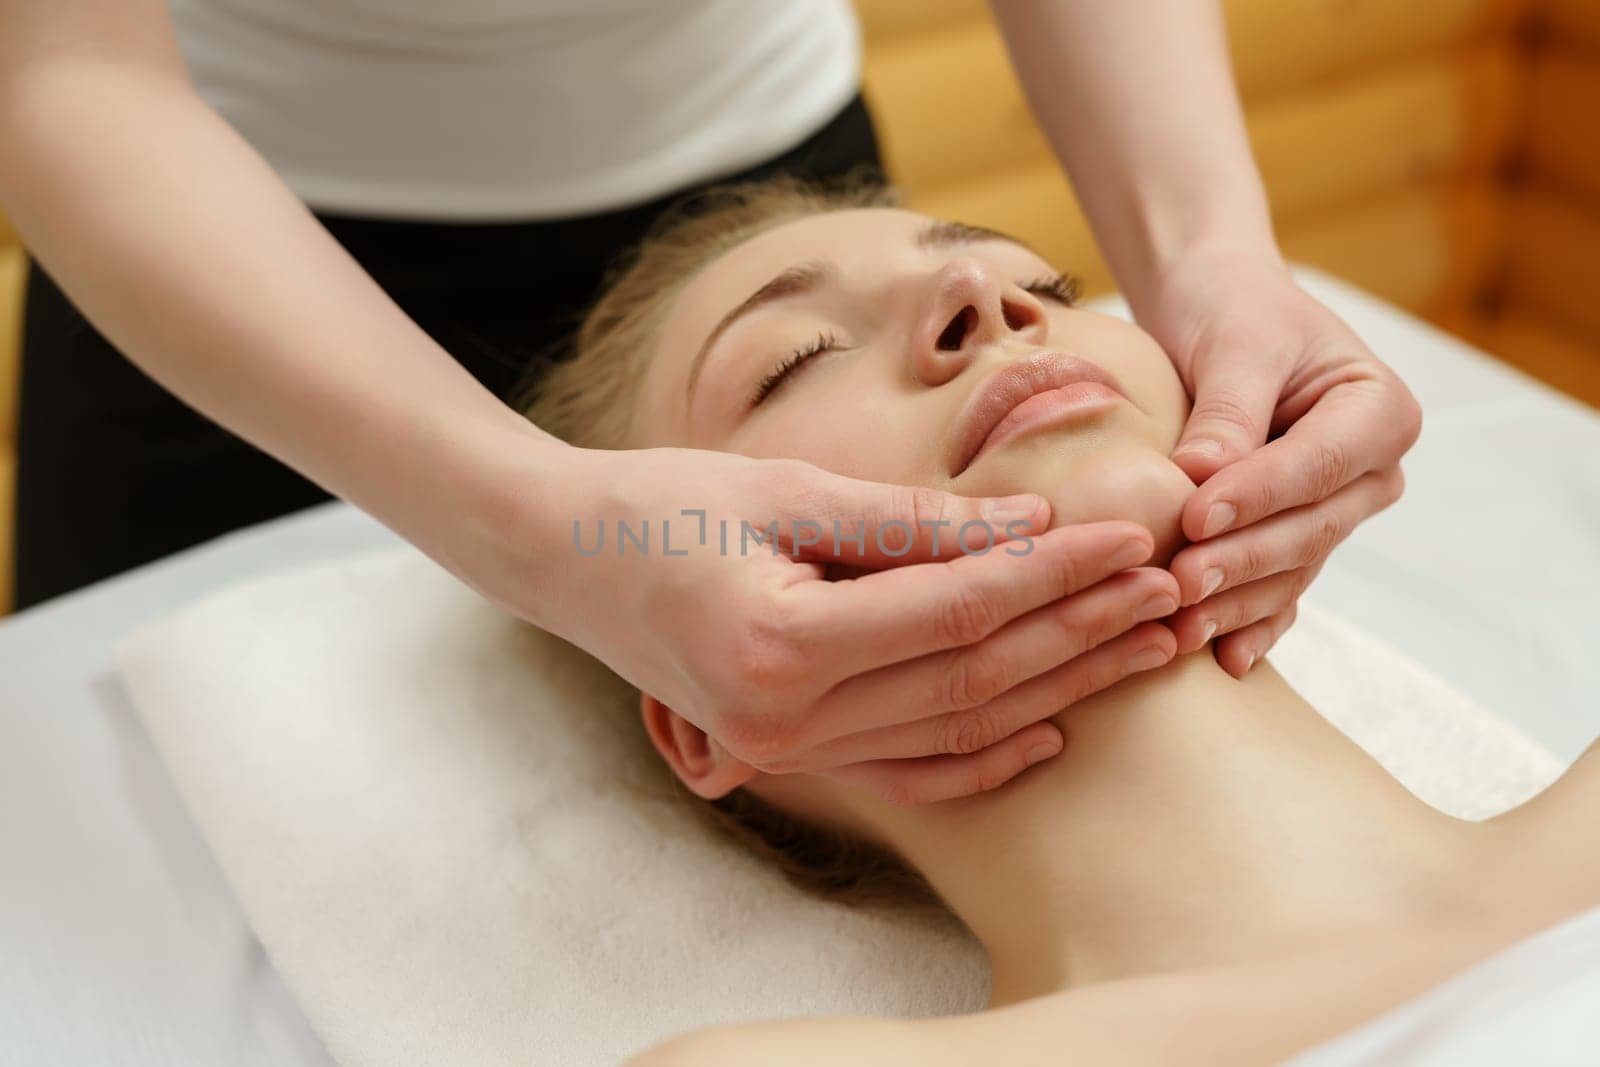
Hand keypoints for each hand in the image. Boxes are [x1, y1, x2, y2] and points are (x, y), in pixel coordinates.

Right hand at [510, 446, 1177, 805]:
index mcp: (781, 647)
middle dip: (1081, 632)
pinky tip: (1054, 731)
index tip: (1132, 534)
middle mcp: (787, 721)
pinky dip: (987, 757)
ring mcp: (787, 751)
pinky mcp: (791, 754)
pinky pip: (911, 773)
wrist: (572, 560)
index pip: (958, 612)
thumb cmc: (667, 505)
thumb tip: (1028, 522)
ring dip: (1059, 689)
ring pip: (958, 729)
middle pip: (974, 680)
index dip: (1054, 573)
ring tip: (1142, 645)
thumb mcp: (786, 491)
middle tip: (1168, 590)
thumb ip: (909, 521)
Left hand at [1138, 251, 1419, 676]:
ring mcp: (1336, 513)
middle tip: (1179, 583)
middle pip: (1308, 528)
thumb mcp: (1234, 342)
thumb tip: (1203, 476)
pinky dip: (1251, 623)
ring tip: (1180, 626)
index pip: (1318, 465)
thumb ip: (1228, 410)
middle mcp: (1370, 472)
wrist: (1216, 312)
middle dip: (1242, 560)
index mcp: (1379, 411)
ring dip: (1237, 603)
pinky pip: (1280, 589)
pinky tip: (1222, 660)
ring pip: (1290, 568)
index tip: (1195, 516)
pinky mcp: (1295, 540)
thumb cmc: (1231, 311)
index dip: (1259, 497)